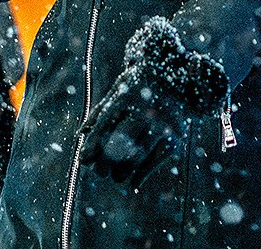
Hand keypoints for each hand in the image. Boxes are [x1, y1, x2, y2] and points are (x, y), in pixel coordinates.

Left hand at [80, 67, 182, 184]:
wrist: (179, 78)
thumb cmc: (141, 84)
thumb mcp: (120, 88)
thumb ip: (101, 110)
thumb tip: (81, 134)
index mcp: (126, 97)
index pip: (105, 124)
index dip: (93, 144)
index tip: (84, 159)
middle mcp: (144, 110)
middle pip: (121, 140)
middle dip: (107, 160)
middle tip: (99, 172)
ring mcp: (162, 123)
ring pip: (139, 152)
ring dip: (124, 169)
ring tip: (116, 177)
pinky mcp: (176, 136)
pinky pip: (158, 159)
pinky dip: (144, 173)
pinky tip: (134, 183)